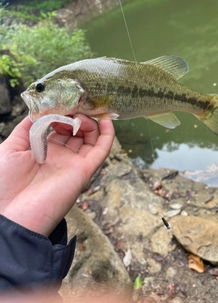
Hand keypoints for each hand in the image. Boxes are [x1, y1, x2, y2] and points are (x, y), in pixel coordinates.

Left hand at [0, 115, 114, 235]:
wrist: (9, 215)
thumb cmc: (4, 184)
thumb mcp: (10, 148)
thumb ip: (26, 128)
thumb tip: (39, 109)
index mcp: (44, 151)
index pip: (59, 127)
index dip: (62, 113)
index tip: (61, 101)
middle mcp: (61, 156)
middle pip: (77, 131)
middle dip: (77, 115)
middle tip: (74, 105)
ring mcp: (73, 163)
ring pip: (91, 138)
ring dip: (90, 122)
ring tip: (80, 115)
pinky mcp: (83, 171)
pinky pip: (101, 151)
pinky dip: (107, 135)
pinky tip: (106, 119)